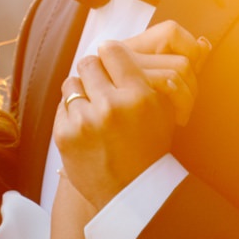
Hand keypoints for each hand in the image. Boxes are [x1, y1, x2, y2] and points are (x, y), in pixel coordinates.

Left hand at [53, 23, 209, 206]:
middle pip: (88, 63)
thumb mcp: (165, 113)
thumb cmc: (151, 150)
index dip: (111, 54)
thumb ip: (159, 79)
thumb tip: (175, 45)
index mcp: (139, 97)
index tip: (111, 59)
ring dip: (81, 92)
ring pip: (72, 84)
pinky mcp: (64, 135)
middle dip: (95, 72)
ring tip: (94, 107)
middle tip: (100, 83)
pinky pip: (62, 107)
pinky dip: (71, 113)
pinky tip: (86, 126)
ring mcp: (84, 121)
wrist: (131, 193)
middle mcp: (110, 106)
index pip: (113, 51)